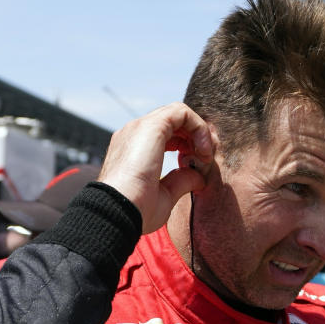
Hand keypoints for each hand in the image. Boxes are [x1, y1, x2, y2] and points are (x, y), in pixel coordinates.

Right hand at [99, 102, 213, 233]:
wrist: (118, 210)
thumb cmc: (137, 210)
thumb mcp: (164, 196)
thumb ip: (181, 181)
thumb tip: (198, 177)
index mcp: (135, 149)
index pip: (167, 135)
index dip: (188, 145)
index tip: (199, 166)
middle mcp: (135, 134)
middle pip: (174, 122)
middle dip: (196, 137)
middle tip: (206, 159)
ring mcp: (141, 127)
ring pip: (178, 114)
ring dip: (198, 132)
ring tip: (205, 156)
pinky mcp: (152, 126)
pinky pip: (182, 112)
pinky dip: (199, 127)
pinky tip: (203, 150)